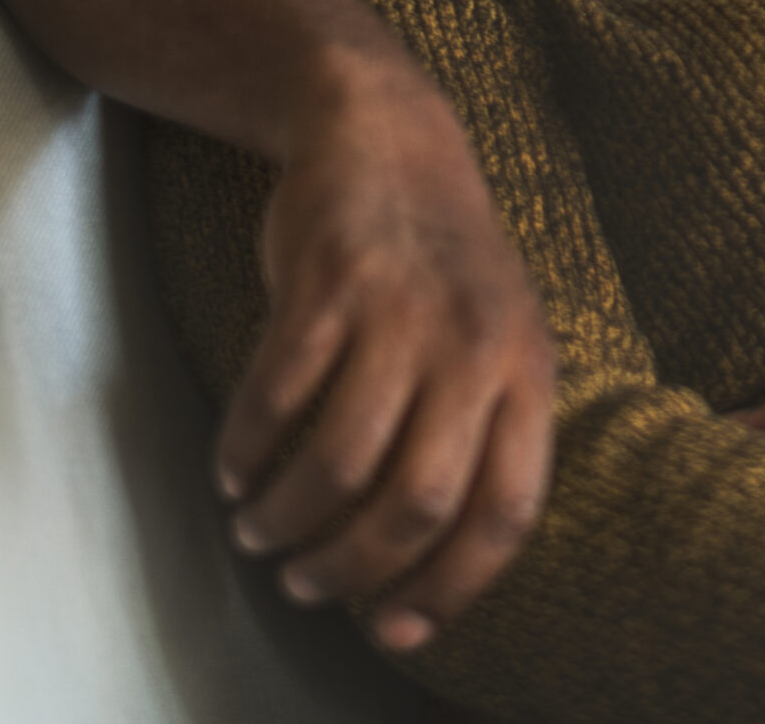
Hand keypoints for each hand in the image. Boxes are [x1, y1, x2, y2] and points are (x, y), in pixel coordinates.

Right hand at [223, 58, 554, 652]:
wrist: (389, 135)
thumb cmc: (441, 266)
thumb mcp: (498, 340)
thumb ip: (477, 437)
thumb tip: (421, 575)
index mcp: (530, 372)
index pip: (507, 511)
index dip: (449, 587)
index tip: (388, 628)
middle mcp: (477, 346)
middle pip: (418, 502)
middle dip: (350, 565)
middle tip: (303, 581)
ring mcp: (404, 312)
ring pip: (342, 460)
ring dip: (286, 516)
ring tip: (258, 530)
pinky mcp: (329, 282)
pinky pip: (279, 394)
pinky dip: (247, 448)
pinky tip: (234, 465)